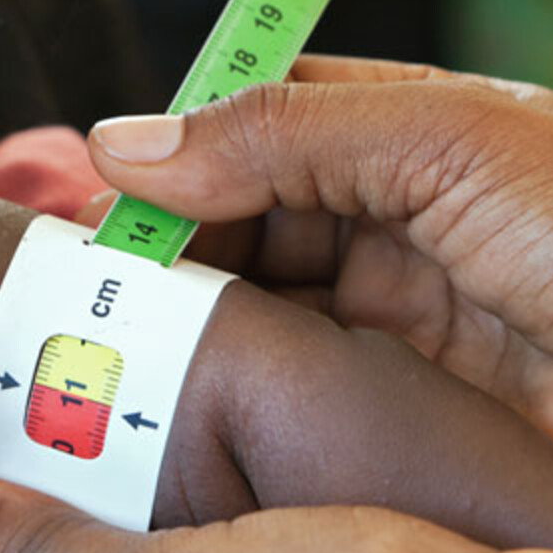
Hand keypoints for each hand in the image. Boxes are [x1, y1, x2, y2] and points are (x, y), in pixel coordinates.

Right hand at [84, 56, 552, 487]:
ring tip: (112, 345)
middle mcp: (402, 238)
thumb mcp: (457, 143)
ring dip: (183, 324)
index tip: (110, 189)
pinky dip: (219, 399)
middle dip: (171, 243)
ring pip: (250, 315)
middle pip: (245, 223)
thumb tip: (126, 143)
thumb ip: (289, 129)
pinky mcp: (385, 433)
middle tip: (95, 282)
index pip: (272, 120)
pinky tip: (171, 404)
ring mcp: (392, 338)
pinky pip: (278, 403)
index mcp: (427, 146)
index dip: (188, 144)